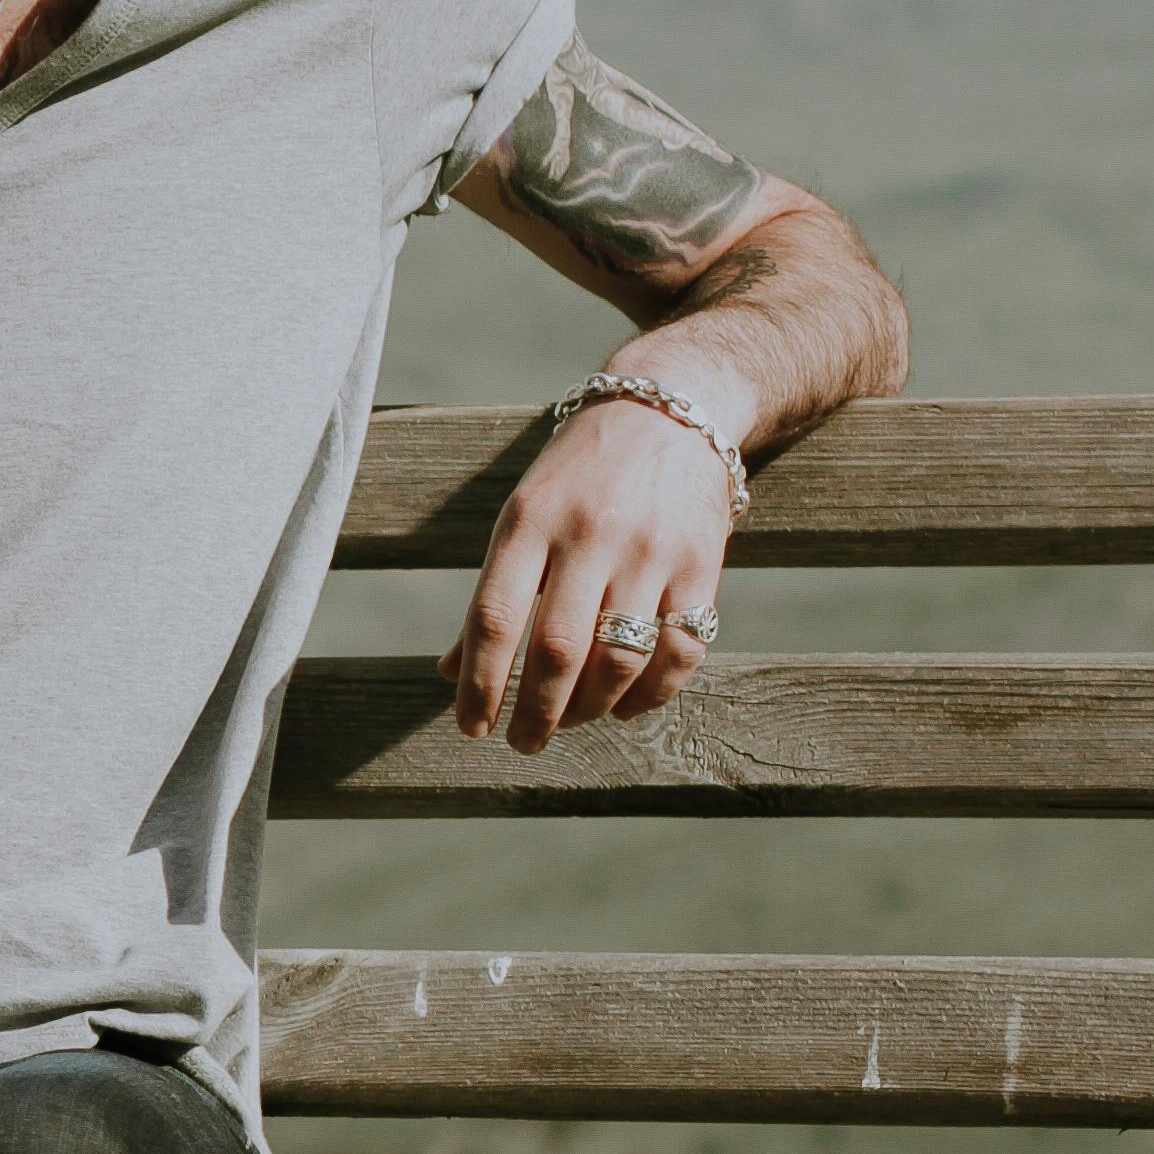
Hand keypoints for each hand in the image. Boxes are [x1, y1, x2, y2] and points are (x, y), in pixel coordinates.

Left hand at [440, 398, 733, 751]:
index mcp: (528, 523)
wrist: (671, 410)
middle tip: (523, 743)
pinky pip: (681, 649)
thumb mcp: (521, 515)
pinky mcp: (702, 564)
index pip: (494, 620)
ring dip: (590, 708)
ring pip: (620, 659)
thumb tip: (451, 670)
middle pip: (557, 650)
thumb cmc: (578, 476)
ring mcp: (650, 551)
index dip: (479, 685)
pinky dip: (653, 693)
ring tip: (570, 722)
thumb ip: (493, 593)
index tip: (471, 727)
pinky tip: (626, 706)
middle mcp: (589, 536)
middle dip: (535, 712)